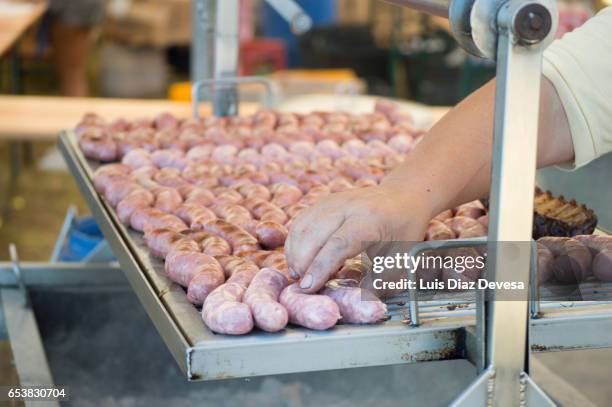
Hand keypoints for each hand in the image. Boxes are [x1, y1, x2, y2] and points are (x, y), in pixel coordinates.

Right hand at [285, 184, 432, 292]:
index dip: (320, 267)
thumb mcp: (400, 259)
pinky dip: (294, 243)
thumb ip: (378, 282)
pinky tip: (299, 259)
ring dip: (295, 254)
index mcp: (370, 220)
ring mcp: (332, 201)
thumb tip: (352, 303)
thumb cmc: (403, 231)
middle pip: (313, 234)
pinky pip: (300, 222)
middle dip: (302, 263)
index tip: (309, 287)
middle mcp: (348, 206)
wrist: (403, 196)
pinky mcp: (323, 203)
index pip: (338, 243)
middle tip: (303, 286)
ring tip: (299, 274)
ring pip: (302, 227)